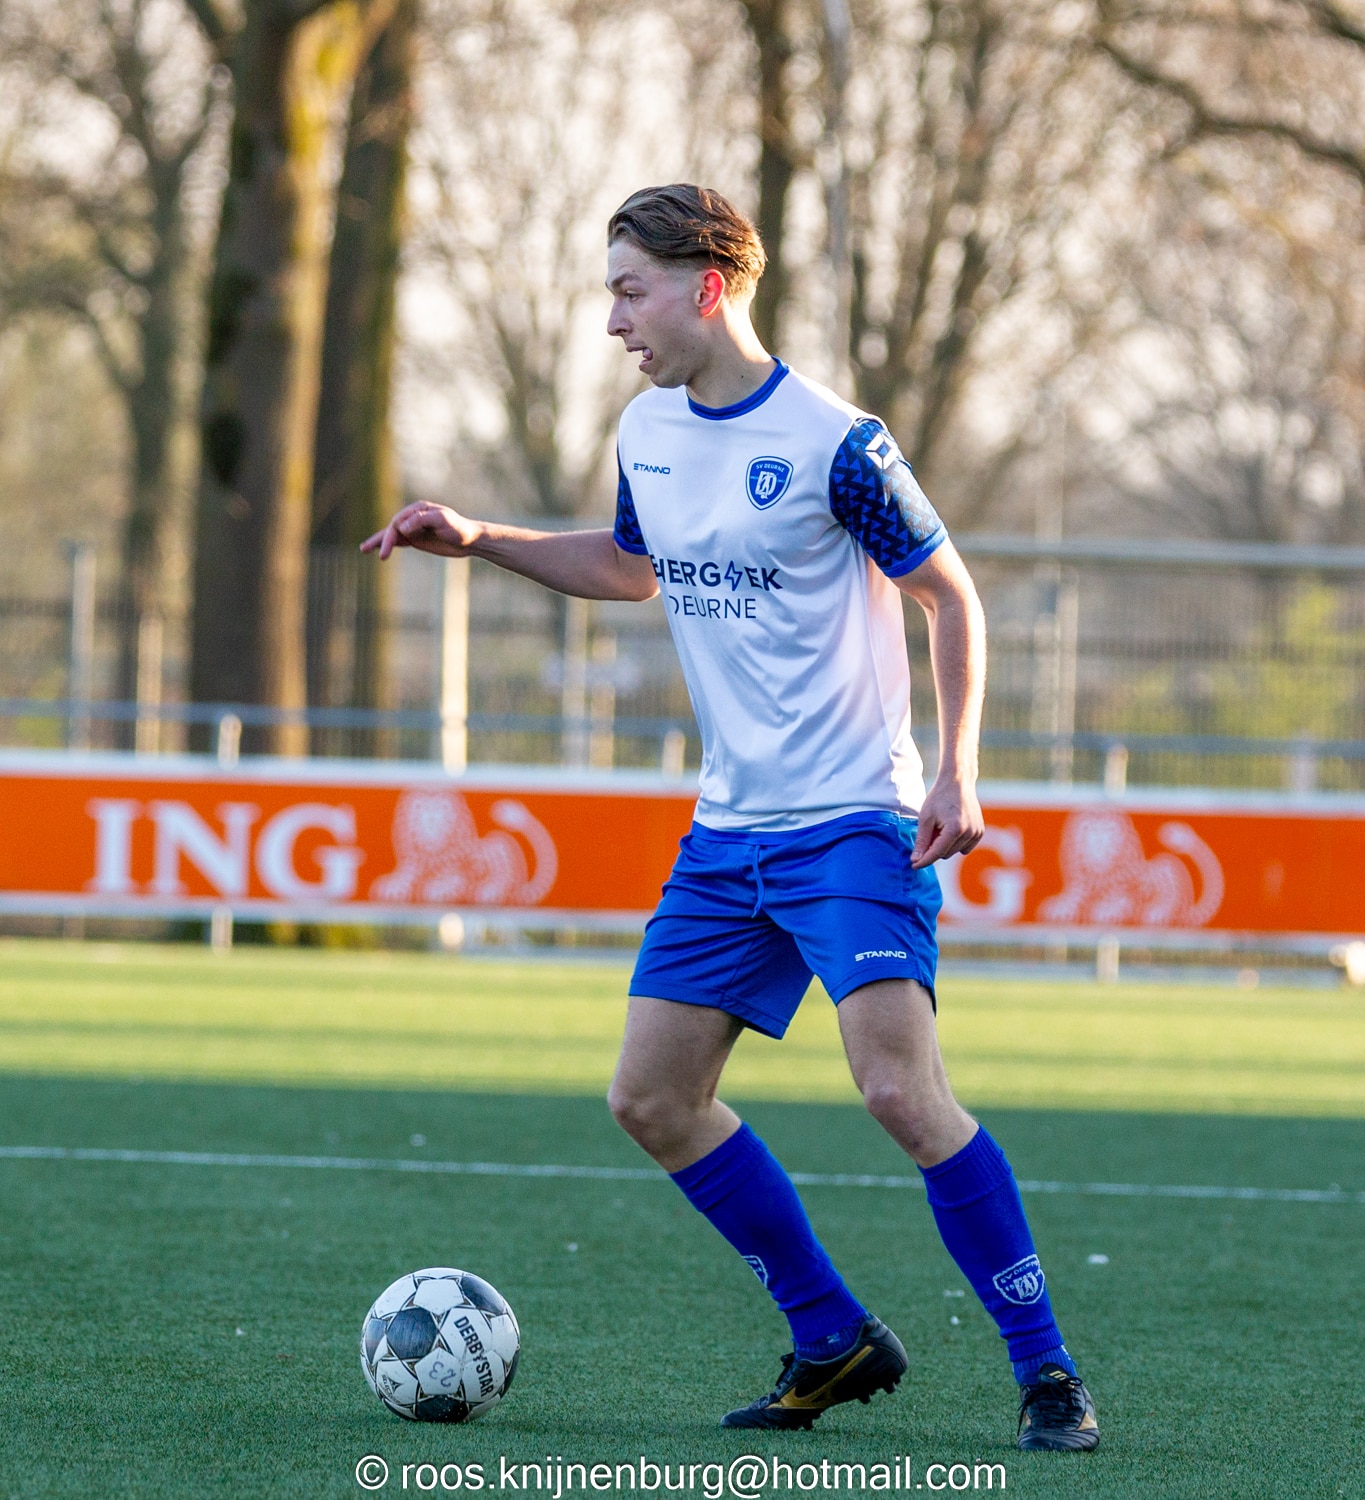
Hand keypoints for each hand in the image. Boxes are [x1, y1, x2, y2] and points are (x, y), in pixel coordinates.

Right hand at [360, 501, 481, 559]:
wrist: (470, 539)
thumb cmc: (459, 528)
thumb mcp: (443, 520)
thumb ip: (422, 520)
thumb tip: (402, 527)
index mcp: (418, 509)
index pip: (399, 521)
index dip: (394, 534)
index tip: (394, 545)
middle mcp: (413, 517)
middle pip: (392, 528)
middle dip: (384, 541)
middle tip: (381, 555)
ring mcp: (413, 528)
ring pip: (392, 535)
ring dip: (378, 542)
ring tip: (363, 549)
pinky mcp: (416, 539)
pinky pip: (399, 541)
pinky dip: (388, 546)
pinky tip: (378, 551)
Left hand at [911, 775, 984, 867]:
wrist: (958, 782)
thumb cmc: (939, 797)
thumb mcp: (925, 818)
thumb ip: (921, 840)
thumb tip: (916, 860)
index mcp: (955, 829)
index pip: (937, 853)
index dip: (924, 861)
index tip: (914, 866)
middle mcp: (969, 833)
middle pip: (945, 854)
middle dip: (934, 847)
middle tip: (930, 830)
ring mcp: (976, 833)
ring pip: (954, 852)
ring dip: (945, 845)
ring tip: (941, 826)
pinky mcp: (980, 832)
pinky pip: (964, 848)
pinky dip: (956, 843)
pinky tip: (952, 828)